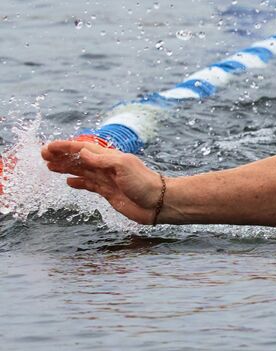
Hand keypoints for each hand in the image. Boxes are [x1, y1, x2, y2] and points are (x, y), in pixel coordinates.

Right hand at [41, 139, 165, 223]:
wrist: (158, 203)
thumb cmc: (144, 183)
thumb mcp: (123, 167)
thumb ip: (102, 160)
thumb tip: (82, 152)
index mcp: (109, 157)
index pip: (82, 149)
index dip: (65, 148)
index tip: (48, 147)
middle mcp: (106, 167)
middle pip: (79, 159)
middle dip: (61, 156)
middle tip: (42, 155)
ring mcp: (107, 179)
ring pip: (81, 171)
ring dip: (65, 168)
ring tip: (50, 166)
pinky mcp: (108, 192)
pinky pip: (88, 185)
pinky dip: (77, 182)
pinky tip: (68, 182)